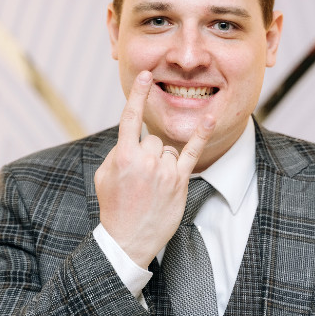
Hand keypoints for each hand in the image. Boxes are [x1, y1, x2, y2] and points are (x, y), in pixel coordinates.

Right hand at [94, 71, 214, 267]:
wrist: (128, 239)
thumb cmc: (114, 207)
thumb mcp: (104, 176)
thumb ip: (117, 152)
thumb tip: (133, 139)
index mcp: (123, 156)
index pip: (130, 118)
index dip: (138, 95)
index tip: (145, 75)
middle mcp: (145, 160)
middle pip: (152, 139)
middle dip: (148, 153)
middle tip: (141, 179)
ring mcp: (164, 170)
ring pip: (168, 150)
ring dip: (162, 162)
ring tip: (153, 186)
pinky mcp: (180, 181)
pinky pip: (193, 153)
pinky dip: (201, 135)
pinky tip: (210, 118)